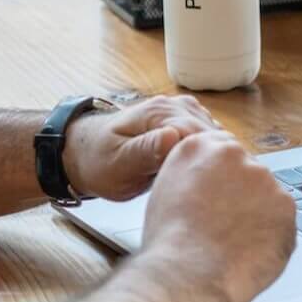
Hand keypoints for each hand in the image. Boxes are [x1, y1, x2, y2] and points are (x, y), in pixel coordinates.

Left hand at [64, 94, 219, 201]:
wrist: (85, 153)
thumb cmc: (98, 161)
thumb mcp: (118, 163)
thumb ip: (145, 150)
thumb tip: (173, 137)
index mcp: (159, 113)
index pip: (202, 135)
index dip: (209, 163)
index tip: (211, 188)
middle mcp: (175, 107)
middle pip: (214, 136)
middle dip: (216, 163)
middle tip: (212, 194)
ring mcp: (182, 113)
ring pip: (215, 138)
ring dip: (215, 160)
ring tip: (209, 187)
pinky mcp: (185, 124)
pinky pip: (209, 140)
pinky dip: (210, 157)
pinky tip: (204, 176)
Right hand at [138, 131, 297, 301]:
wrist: (188, 273)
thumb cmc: (170, 243)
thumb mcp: (165, 191)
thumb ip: (190, 175)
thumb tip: (206, 182)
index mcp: (200, 147)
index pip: (222, 151)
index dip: (222, 178)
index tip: (221, 195)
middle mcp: (234, 155)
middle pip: (247, 172)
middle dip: (241, 196)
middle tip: (225, 225)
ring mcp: (264, 180)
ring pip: (267, 197)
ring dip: (257, 215)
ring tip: (233, 243)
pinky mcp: (286, 206)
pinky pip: (282, 221)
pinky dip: (271, 236)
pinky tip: (249, 251)